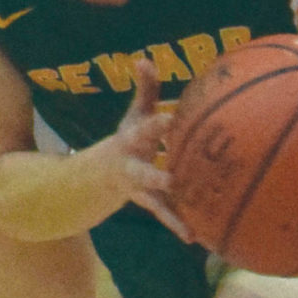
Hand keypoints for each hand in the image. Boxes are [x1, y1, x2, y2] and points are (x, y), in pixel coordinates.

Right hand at [102, 63, 193, 240]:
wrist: (100, 177)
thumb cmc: (129, 139)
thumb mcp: (134, 115)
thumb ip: (145, 89)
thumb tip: (144, 58)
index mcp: (132, 139)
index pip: (146, 128)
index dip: (157, 123)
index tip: (170, 117)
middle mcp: (133, 166)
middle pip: (143, 172)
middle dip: (155, 175)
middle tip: (171, 179)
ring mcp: (141, 189)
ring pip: (155, 202)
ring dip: (170, 213)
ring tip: (189, 230)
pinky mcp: (150, 204)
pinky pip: (165, 216)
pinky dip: (178, 226)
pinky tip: (197, 238)